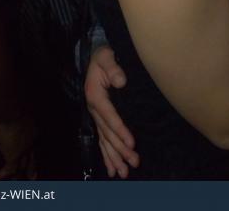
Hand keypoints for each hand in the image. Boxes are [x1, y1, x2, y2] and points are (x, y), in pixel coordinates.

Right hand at [0, 113, 36, 179]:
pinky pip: (9, 170)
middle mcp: (32, 140)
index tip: (32, 154)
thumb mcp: (18, 109)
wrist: (11, 107)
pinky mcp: (13, 155)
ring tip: (13, 181)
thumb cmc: (13, 103)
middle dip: (32, 168)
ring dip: (16, 176)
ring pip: (22, 167)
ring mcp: (24, 149)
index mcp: (34, 128)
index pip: (35, 143)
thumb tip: (10, 115)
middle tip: (33, 177)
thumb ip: (17, 116)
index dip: (33, 151)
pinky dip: (1, 175)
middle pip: (33, 158)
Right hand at [85, 45, 138, 177]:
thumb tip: (121, 81)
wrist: (95, 56)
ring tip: (124, 173)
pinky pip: (102, 140)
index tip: (132, 142)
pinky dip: (107, 155)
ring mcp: (96, 116)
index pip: (110, 117)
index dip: (120, 130)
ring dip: (114, 157)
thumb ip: (113, 67)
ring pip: (104, 141)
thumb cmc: (103, 56)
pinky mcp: (99, 118)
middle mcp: (94, 109)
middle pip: (108, 134)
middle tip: (134, 162)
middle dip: (120, 149)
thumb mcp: (106, 56)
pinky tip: (112, 168)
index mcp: (96, 96)